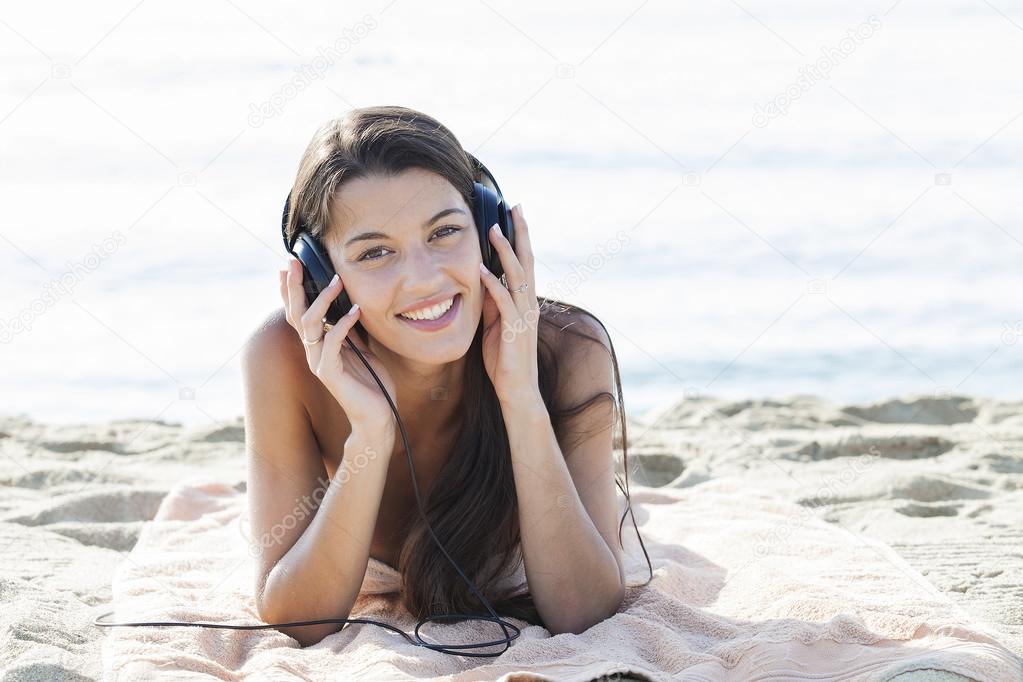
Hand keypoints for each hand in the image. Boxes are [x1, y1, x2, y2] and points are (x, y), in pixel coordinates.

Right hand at [280, 257, 396, 435]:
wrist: (377, 415)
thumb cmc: (372, 383)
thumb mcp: (363, 348)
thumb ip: (352, 330)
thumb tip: (351, 304)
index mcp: (318, 345)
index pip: (298, 313)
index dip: (290, 291)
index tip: (289, 266)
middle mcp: (313, 352)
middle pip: (296, 314)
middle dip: (294, 287)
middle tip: (293, 263)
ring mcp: (319, 362)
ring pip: (309, 324)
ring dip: (323, 300)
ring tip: (336, 281)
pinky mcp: (329, 373)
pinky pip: (332, 342)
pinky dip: (344, 324)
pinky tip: (357, 310)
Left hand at [478, 204, 540, 405]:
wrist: (516, 390)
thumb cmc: (504, 359)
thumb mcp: (495, 323)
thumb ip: (492, 301)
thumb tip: (483, 278)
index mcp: (524, 301)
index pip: (524, 262)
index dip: (520, 238)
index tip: (514, 214)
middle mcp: (528, 304)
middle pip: (526, 261)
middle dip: (520, 233)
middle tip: (515, 207)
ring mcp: (524, 316)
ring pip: (517, 276)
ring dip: (505, 252)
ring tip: (494, 229)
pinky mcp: (515, 330)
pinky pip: (504, 302)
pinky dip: (493, 285)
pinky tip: (483, 271)